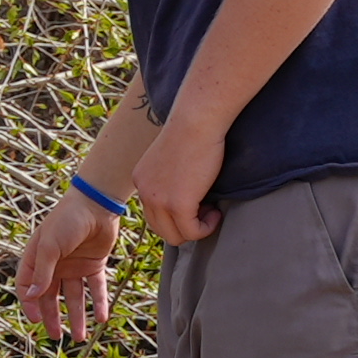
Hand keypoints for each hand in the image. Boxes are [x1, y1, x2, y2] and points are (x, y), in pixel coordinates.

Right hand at [17, 194, 122, 339]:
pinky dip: (98, 303)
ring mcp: (74, 266)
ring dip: (77, 316)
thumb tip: (31, 296)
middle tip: (57, 337)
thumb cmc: (67, 220)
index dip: (29, 304)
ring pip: (73, 297)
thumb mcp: (50, 246)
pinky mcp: (93, 265)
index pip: (27, 287)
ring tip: (81, 337)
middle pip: (50, 297)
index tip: (36, 321)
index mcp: (37, 259)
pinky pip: (95, 288)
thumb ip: (42, 272)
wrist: (97, 204)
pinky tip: (101, 318)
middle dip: (53, 317)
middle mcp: (54, 265)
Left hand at [134, 113, 227, 243]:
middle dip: (185, 225)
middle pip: (161, 229)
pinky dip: (207, 228)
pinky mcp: (177, 204)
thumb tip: (187, 200)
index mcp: (141, 180)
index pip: (154, 214)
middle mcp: (143, 192)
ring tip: (212, 211)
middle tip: (206, 209)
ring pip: (175, 236)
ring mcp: (158, 200)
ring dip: (197, 228)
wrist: (196, 120)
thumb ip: (170, 180)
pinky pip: (193, 232)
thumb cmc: (192, 132)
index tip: (197, 202)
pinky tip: (216, 213)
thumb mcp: (171, 160)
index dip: (177, 215)